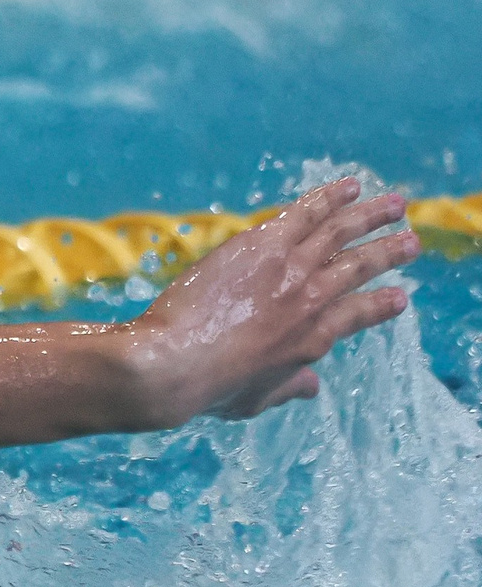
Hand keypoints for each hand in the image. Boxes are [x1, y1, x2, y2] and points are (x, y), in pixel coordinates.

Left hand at [124, 177, 417, 424]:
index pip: (358, 315)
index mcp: (312, 339)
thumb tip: (310, 386)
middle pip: (360, 268)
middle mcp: (312, 300)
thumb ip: (287, 388)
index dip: (381, 305)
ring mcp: (290, 269)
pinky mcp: (263, 245)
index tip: (399, 297)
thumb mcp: (255, 400)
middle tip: (412, 242)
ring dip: (371, 215)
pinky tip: (348, 187)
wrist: (174, 362)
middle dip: (389, 253)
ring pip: (341, 232)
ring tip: (396, 203)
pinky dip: (330, 197)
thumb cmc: (207, 387)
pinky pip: (305, 212)